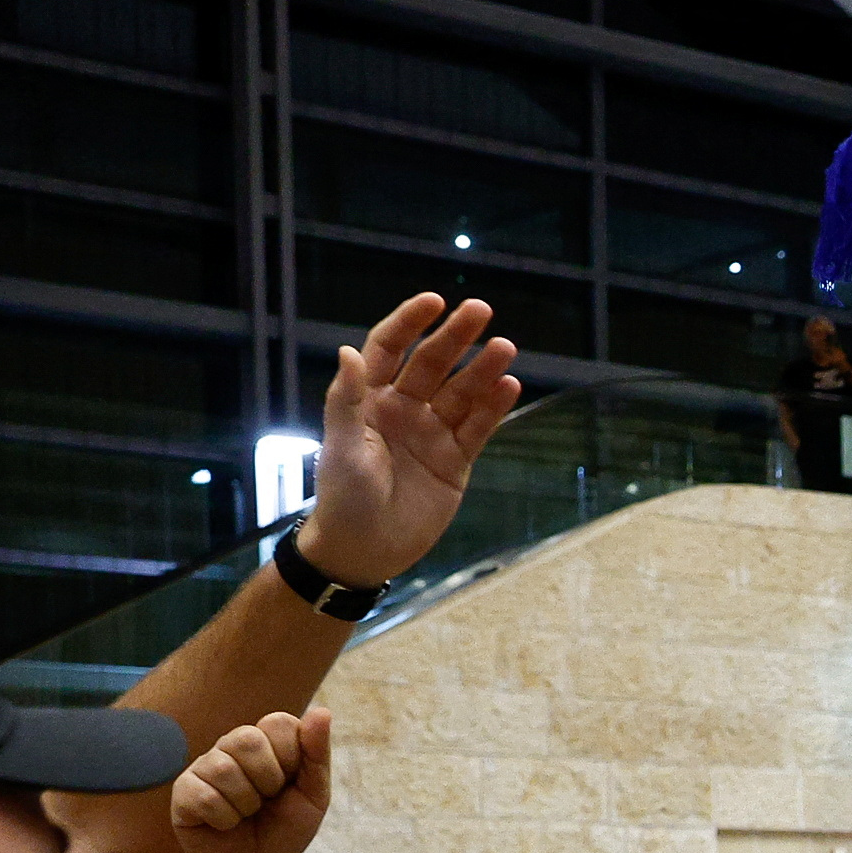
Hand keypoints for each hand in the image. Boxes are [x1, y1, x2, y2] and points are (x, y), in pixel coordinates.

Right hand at [168, 709, 334, 852]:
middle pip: (247, 739)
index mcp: (266, 742)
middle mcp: (232, 747)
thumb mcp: (314, 796)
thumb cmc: (285, 830)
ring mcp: (204, 768)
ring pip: (224, 769)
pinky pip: (203, 796)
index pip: (279, 723)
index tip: (290, 784)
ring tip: (245, 815)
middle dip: (268, 781)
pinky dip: (224, 819)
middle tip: (266, 802)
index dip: (292, 759)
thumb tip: (322, 712)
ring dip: (246, 804)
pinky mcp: (182, 792)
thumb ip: (317, 755)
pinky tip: (224, 825)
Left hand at [299, 296, 523, 588]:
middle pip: (433, 363)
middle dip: (456, 337)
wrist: (365, 550)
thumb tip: (348, 351)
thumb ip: (346, 400)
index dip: (410, 323)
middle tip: (481, 311)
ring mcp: (432, 434)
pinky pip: (478, 428)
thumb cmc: (343, 497)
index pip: (390, 348)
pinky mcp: (455, 461)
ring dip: (484, 370)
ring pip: (462, 393)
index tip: (434, 302)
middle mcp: (403, 409)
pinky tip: (510, 386)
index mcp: (369, 399)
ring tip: (506, 349)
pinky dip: (494, 408)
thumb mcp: (341, 447)